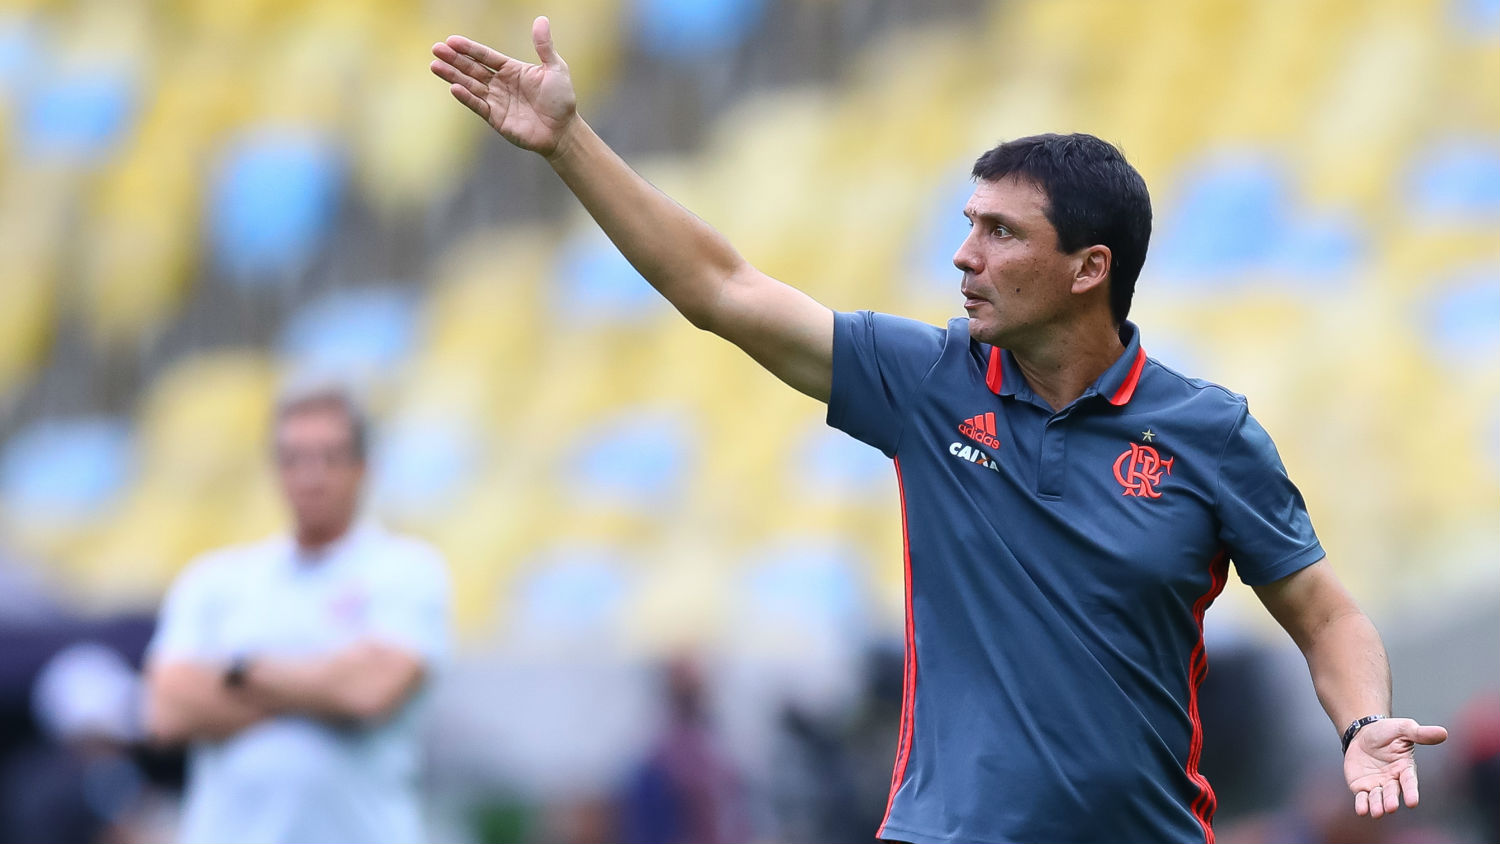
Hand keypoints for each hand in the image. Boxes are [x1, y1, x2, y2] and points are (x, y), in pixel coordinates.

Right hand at [430, 17, 578, 158]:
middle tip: (436, 49)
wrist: (563, 130)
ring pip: (470, 85)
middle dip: (454, 59)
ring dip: (453, 76)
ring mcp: (496, 101)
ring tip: (435, 65)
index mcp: (511, 70)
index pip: (485, 56)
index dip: (469, 49)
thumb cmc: (561, 99)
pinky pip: (478, 105)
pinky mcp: (496, 118)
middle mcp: (500, 84)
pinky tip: (454, 88)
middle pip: (472, 68)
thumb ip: (544, 46)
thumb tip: (541, 19)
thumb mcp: (555, 68)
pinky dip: (466, 97)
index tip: (451, 40)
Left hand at [1343, 717, 1447, 817]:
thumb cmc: (1386, 731)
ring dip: (1377, 806)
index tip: (1412, 802)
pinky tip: (1362, 811)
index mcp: (1405, 769)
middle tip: (1391, 807)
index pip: (1409, 782)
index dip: (1410, 792)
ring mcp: (1377, 784)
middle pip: (1392, 792)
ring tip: (1377, 812)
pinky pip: (1362, 797)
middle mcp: (1392, 780)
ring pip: (1377, 798)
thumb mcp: (1403, 728)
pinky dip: (1362, 805)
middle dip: (1391, 800)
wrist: (1362, 733)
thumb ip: (1420, 733)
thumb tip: (1443, 732)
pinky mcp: (1361, 786)